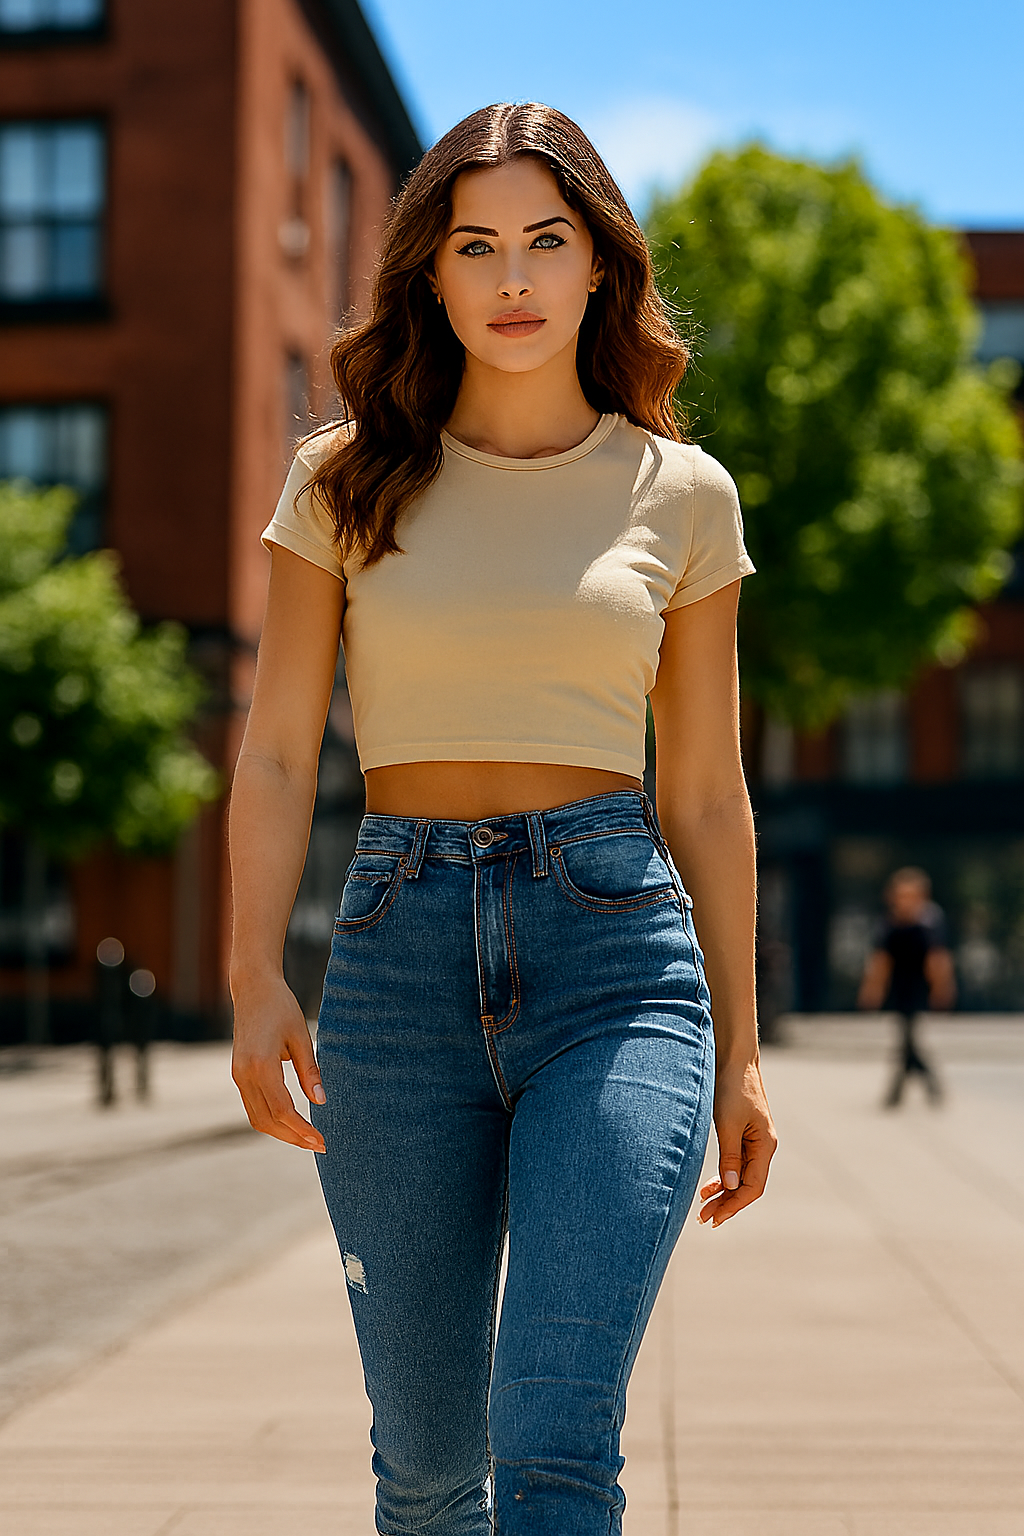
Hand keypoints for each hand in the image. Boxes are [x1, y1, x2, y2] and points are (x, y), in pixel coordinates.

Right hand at [231, 974, 326, 1152]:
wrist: (253, 988)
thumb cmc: (281, 1007)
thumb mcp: (301, 1036)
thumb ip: (310, 1071)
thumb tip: (321, 1101)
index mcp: (261, 1065)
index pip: (282, 1110)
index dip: (301, 1129)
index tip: (321, 1140)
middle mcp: (244, 1074)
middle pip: (267, 1121)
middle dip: (293, 1137)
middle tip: (319, 1145)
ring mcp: (237, 1075)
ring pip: (257, 1117)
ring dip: (281, 1132)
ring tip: (306, 1139)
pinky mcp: (237, 1074)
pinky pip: (252, 1106)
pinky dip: (271, 1119)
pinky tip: (290, 1122)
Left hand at [698, 1057, 776, 1226]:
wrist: (734, 1059)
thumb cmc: (732, 1088)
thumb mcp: (728, 1124)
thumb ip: (729, 1156)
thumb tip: (729, 1186)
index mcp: (764, 1146)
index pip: (752, 1187)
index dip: (733, 1204)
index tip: (714, 1217)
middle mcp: (762, 1147)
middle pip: (747, 1185)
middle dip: (726, 1203)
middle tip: (704, 1218)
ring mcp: (753, 1141)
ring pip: (740, 1176)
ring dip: (723, 1191)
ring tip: (704, 1206)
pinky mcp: (742, 1133)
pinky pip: (735, 1162)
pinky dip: (722, 1175)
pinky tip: (709, 1185)